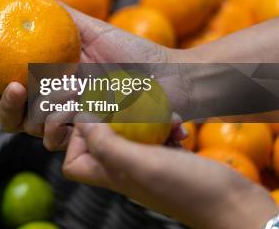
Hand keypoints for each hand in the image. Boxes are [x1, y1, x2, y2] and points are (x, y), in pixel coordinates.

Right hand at [0, 6, 191, 139]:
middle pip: (13, 115)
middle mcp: (56, 105)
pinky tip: (73, 115)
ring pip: (33, 128)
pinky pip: (59, 142)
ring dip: (38, 113)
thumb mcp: (93, 30)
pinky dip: (59, 128)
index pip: (10, 85)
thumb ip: (59, 14)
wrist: (170, 80)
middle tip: (15, 87)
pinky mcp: (87, 141)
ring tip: (62, 97)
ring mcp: (70, 124)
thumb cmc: (134, 53)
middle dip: (4, 104)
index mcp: (52, 82)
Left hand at [63, 121, 276, 228]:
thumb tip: (82, 120)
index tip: (91, 117)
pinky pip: (157, 133)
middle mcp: (125, 169)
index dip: (74, 139)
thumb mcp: (139, 163)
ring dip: (143, 117)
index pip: (73, 162)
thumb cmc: (185, 188)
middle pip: (101, 140)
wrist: (233, 203)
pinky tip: (179, 124)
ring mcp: (148, 162)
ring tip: (162, 115)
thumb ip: (106, 144)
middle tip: (124, 102)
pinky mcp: (169, 156)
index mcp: (111, 174)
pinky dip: (166, 124)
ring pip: (130, 131)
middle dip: (111, 117)